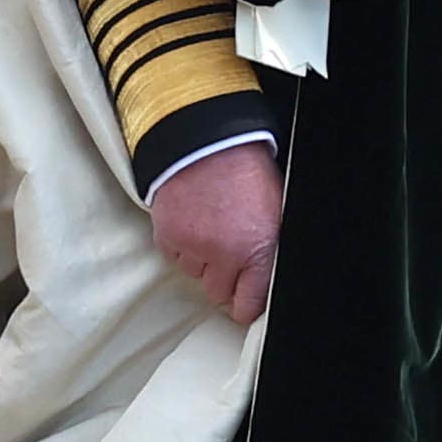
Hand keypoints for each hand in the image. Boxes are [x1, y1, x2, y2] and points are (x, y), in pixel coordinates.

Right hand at [150, 141, 283, 325]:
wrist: (207, 138)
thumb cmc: (245, 167)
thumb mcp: (274, 211)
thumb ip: (266, 247)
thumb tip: (262, 272)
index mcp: (258, 249)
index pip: (249, 303)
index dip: (246, 303)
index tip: (245, 301)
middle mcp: (225, 255)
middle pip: (218, 292)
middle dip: (223, 277)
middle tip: (227, 254)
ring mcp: (193, 247)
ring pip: (194, 274)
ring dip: (201, 259)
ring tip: (208, 229)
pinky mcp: (167, 237)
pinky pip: (174, 257)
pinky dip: (181, 246)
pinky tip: (191, 223)